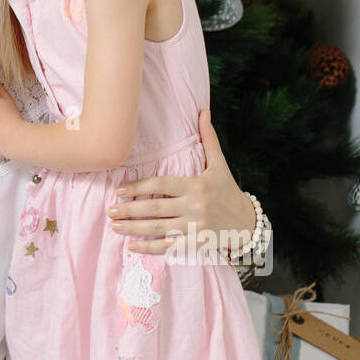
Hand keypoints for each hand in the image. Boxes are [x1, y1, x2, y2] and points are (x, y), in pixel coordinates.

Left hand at [106, 109, 255, 255]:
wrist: (248, 223)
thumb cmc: (229, 191)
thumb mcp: (220, 165)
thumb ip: (209, 139)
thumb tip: (203, 111)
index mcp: (196, 185)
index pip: (161, 185)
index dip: (138, 187)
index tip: (119, 190)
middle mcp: (195, 206)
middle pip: (156, 208)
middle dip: (130, 210)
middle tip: (110, 210)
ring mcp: (196, 226)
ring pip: (159, 228)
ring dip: (134, 229)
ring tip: (115, 226)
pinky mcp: (197, 243)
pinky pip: (169, 246)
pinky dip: (149, 248)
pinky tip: (132, 247)